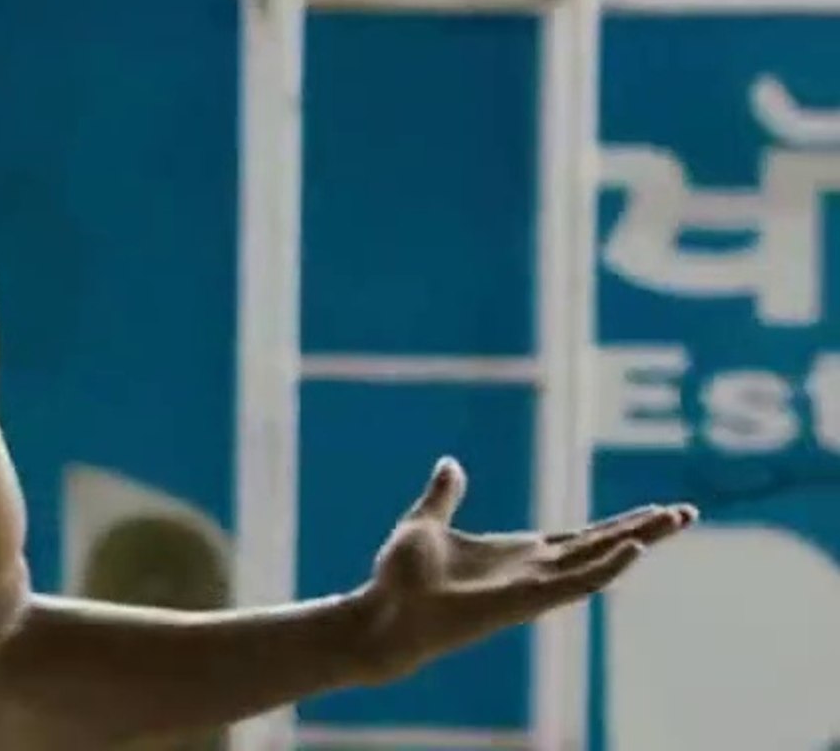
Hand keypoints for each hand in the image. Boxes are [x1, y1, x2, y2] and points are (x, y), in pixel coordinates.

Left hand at [353, 457, 695, 683]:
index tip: (656, 510)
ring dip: (639, 540)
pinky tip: (634, 550)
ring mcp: (535, 587)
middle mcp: (536, 570)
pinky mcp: (526, 601)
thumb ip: (444, 495)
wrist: (386, 612)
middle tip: (688, 512)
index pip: (582, 536)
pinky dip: (606, 567)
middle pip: (603, 546)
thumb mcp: (425, 522)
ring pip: (600, 560)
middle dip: (646, 529)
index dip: (620, 523)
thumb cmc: (402, 577)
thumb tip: (450, 463)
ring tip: (675, 520)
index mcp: (519, 553)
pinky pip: (576, 584)